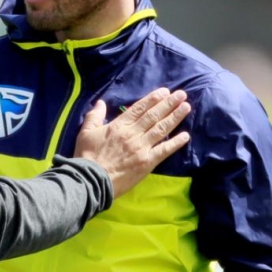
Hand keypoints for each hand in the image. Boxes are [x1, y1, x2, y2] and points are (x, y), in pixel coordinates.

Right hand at [74, 88, 190, 196]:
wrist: (91, 180)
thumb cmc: (87, 156)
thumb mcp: (85, 132)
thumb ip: (94, 116)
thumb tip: (101, 102)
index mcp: (119, 125)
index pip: (139, 108)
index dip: (153, 99)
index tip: (165, 92)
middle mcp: (133, 133)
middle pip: (154, 115)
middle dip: (169, 104)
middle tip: (181, 94)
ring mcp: (142, 147)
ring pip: (161, 129)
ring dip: (175, 117)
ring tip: (186, 107)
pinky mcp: (147, 162)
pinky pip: (164, 150)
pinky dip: (176, 142)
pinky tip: (185, 135)